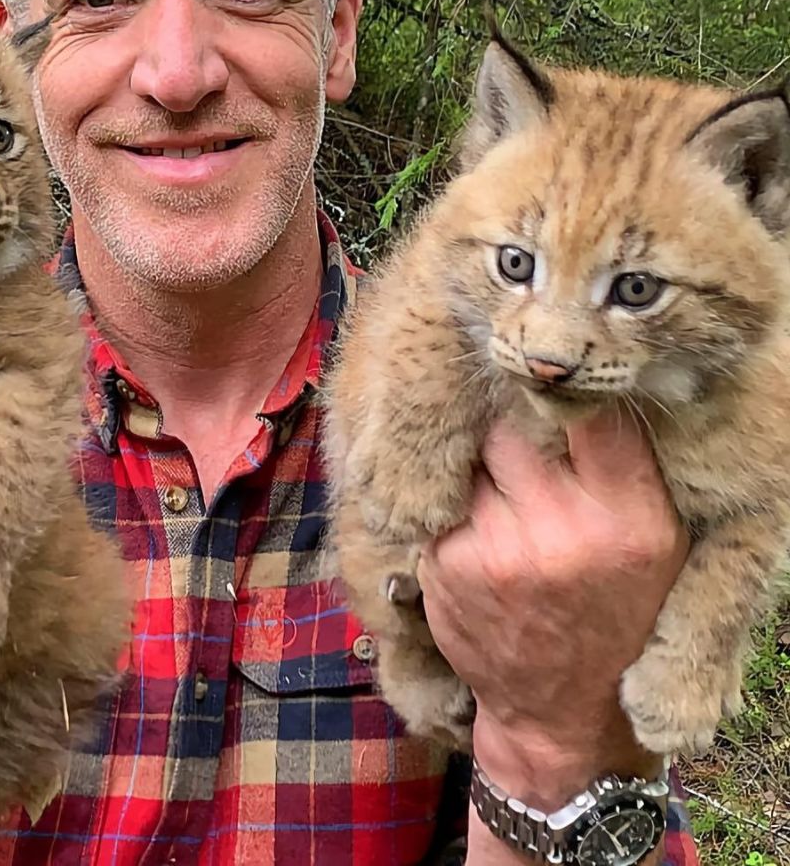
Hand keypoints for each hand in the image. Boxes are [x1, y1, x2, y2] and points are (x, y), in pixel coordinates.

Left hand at [416, 411, 687, 806]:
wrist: (563, 708)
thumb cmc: (616, 609)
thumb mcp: (655, 542)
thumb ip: (621, 466)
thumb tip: (568, 386)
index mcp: (629, 516)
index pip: (588, 414)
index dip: (562, 396)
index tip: (552, 397)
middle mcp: (561, 529)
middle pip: (510, 427)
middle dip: (509, 428)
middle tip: (519, 449)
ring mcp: (496, 547)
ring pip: (469, 458)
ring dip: (478, 466)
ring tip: (503, 498)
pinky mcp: (445, 563)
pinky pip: (441, 499)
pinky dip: (455, 504)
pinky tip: (479, 531)